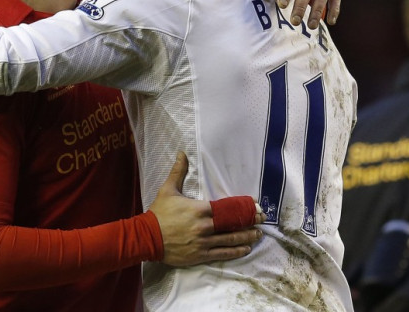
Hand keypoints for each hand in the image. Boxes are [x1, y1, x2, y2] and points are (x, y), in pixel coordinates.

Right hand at [148, 152, 262, 266]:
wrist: (146, 237)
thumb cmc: (158, 213)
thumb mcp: (167, 190)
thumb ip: (178, 172)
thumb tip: (182, 153)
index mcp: (199, 209)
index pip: (226, 207)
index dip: (242, 207)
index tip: (255, 205)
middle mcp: (204, 226)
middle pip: (232, 224)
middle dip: (249, 222)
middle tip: (262, 220)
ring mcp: (203, 242)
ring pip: (230, 240)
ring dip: (246, 237)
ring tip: (258, 234)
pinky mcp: (200, 255)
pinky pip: (222, 253)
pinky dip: (235, 251)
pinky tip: (245, 249)